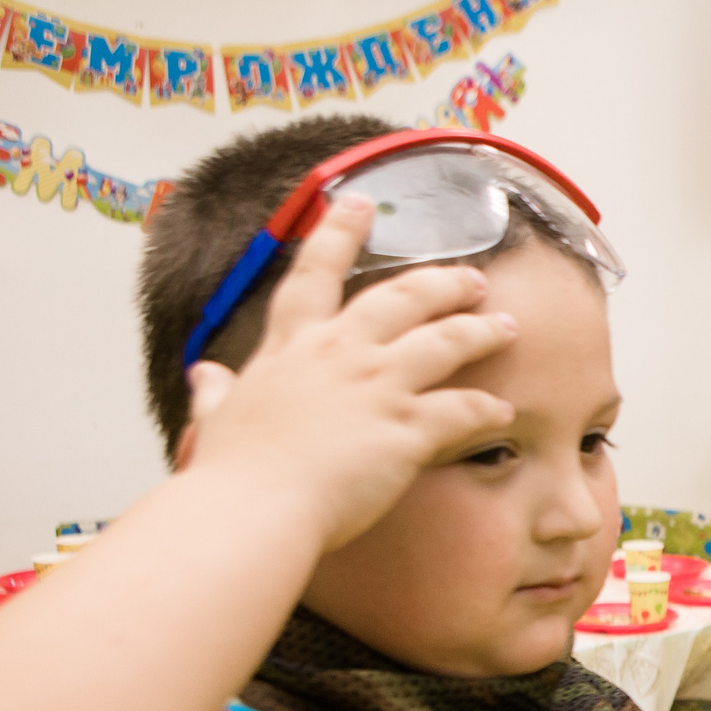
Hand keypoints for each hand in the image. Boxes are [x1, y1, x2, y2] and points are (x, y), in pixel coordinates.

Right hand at [180, 195, 518, 551]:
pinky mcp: (405, 427)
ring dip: (480, 331)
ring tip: (508, 326)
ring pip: (444, 342)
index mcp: (291, 348)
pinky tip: (504, 410)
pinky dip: (486, 408)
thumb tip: (203, 377)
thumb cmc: (232, 473)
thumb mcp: (217, 418)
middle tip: (472, 278)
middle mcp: (338, 354)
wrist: (252, 508)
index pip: (314, 274)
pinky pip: (462, 409)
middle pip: (401, 298)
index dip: (338, 233)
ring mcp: (375, 386)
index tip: (358, 202)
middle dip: (442, 282)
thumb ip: (216, 393)